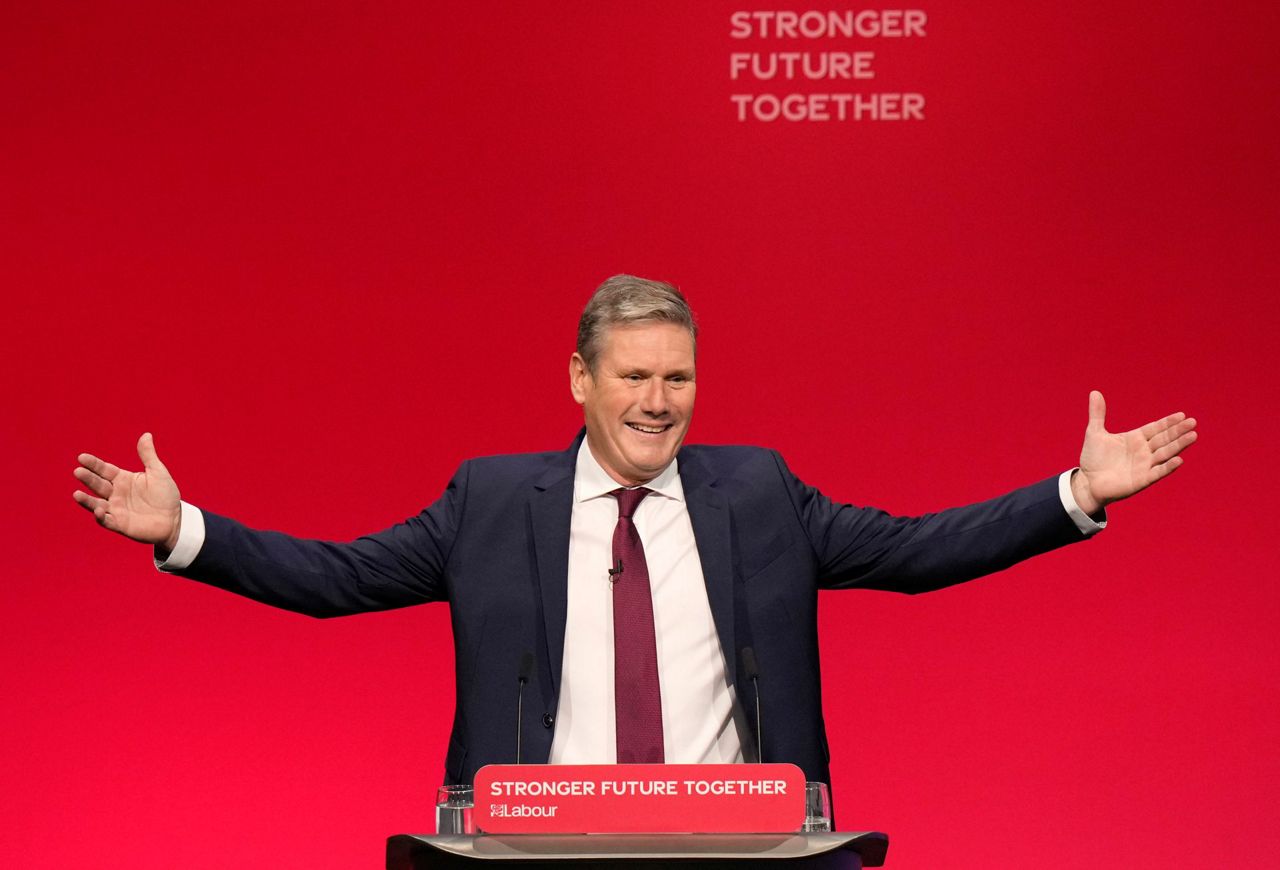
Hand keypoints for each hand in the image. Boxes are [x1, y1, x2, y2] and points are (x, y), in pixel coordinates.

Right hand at [73, 433, 181, 550]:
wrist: (174, 519)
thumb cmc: (166, 495)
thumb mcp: (158, 472)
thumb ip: (148, 455)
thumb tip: (146, 435)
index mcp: (123, 479)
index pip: (104, 470)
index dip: (93, 464)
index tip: (82, 457)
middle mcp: (116, 494)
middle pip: (98, 484)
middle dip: (87, 478)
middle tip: (78, 471)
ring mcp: (116, 509)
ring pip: (96, 503)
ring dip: (86, 500)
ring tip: (76, 494)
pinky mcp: (120, 524)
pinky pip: (106, 521)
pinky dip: (100, 517)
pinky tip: (98, 510)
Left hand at [1071, 391, 1197, 515]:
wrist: (1087, 482)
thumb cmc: (1093, 458)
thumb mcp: (1095, 433)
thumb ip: (1097, 414)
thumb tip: (1094, 392)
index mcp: (1135, 439)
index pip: (1155, 428)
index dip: (1168, 422)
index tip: (1182, 415)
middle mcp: (1143, 451)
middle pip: (1164, 439)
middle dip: (1178, 431)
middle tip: (1193, 422)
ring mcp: (1144, 465)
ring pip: (1165, 453)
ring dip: (1178, 445)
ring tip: (1193, 436)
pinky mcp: (1142, 480)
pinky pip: (1157, 472)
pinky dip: (1168, 467)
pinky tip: (1178, 459)